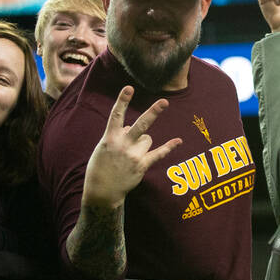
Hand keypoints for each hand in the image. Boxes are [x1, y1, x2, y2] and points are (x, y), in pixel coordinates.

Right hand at [81, 87, 181, 210]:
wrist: (102, 191)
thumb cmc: (101, 166)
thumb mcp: (104, 147)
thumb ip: (117, 135)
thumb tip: (130, 126)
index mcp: (110, 138)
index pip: (116, 115)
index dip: (122, 100)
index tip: (129, 87)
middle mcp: (123, 145)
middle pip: (141, 125)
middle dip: (153, 112)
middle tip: (165, 102)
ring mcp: (133, 155)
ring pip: (148, 138)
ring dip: (142, 143)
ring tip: (130, 154)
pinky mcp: (142, 165)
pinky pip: (158, 153)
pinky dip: (168, 147)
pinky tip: (179, 141)